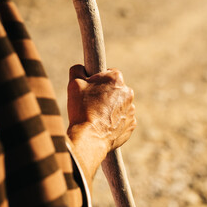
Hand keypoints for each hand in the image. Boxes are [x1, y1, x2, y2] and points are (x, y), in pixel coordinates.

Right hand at [67, 65, 135, 179]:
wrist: (90, 138)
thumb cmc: (81, 109)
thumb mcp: (74, 83)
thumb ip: (78, 69)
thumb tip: (81, 67)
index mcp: (116, 79)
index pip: (109, 73)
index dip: (98, 80)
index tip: (91, 88)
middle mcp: (128, 92)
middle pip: (116, 90)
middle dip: (106, 94)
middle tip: (91, 104)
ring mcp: (131, 109)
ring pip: (120, 105)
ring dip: (111, 108)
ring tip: (96, 117)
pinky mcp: (132, 124)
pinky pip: (123, 119)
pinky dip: (115, 122)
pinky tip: (103, 126)